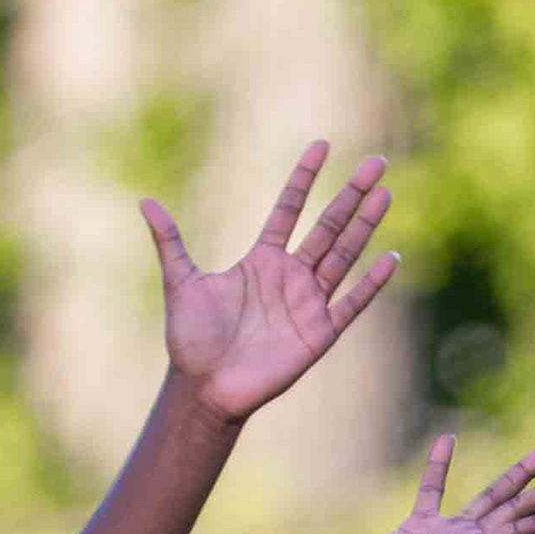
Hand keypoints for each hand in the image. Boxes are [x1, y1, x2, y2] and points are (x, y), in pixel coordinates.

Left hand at [145, 143, 397, 421]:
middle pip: (328, 226)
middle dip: (352, 195)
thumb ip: (170, 241)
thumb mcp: (180, 283)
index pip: (289, 209)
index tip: (321, 146)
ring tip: (386, 194)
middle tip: (377, 163)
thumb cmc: (192, 340)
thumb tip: (144, 201)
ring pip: (344, 256)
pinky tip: (390, 258)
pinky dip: (371, 283)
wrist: (205, 387)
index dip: (304, 178)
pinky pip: (351, 303)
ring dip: (365, 226)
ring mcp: (307, 303)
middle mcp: (290, 277)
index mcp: (262, 260)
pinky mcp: (319, 333)